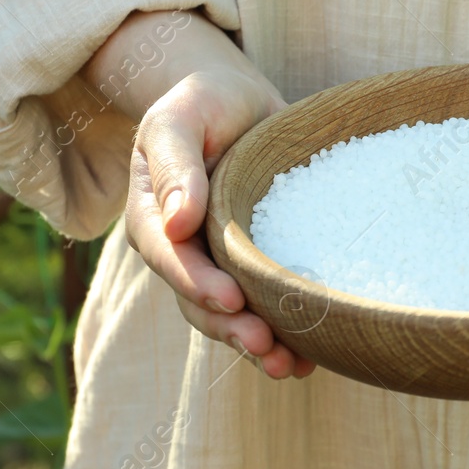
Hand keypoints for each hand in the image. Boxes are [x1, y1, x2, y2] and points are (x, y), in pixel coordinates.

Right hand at [83, 10, 314, 379]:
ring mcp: (219, 261)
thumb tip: (177, 221)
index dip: (196, 282)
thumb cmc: (204, 102)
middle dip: (231, 328)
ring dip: (256, 343)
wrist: (238, 101)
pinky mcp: (255, 264)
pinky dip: (286, 333)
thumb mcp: (181, 118)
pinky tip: (314, 356)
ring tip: (289, 367)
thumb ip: (176, 164)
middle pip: (198, 300)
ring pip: (230, 314)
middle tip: (267, 348)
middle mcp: (183, 249)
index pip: (169, 257)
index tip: (230, 298)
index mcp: (154, 216)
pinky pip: (264, 305)